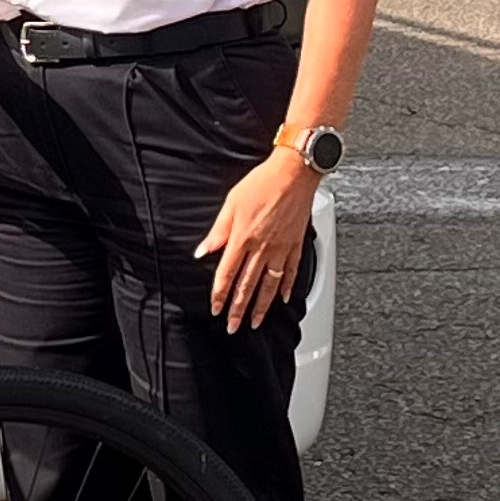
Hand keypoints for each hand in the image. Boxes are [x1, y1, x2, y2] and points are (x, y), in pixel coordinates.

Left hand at [196, 148, 316, 331]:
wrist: (294, 174)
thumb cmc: (262, 183)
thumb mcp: (231, 203)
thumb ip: (218, 231)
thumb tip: (203, 250)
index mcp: (243, 238)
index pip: (227, 274)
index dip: (220, 295)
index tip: (216, 309)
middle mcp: (262, 248)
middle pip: (247, 286)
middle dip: (238, 309)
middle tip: (233, 326)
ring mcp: (281, 249)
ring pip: (269, 285)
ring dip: (260, 306)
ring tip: (255, 322)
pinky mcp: (296, 246)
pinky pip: (291, 273)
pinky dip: (287, 288)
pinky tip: (283, 299)